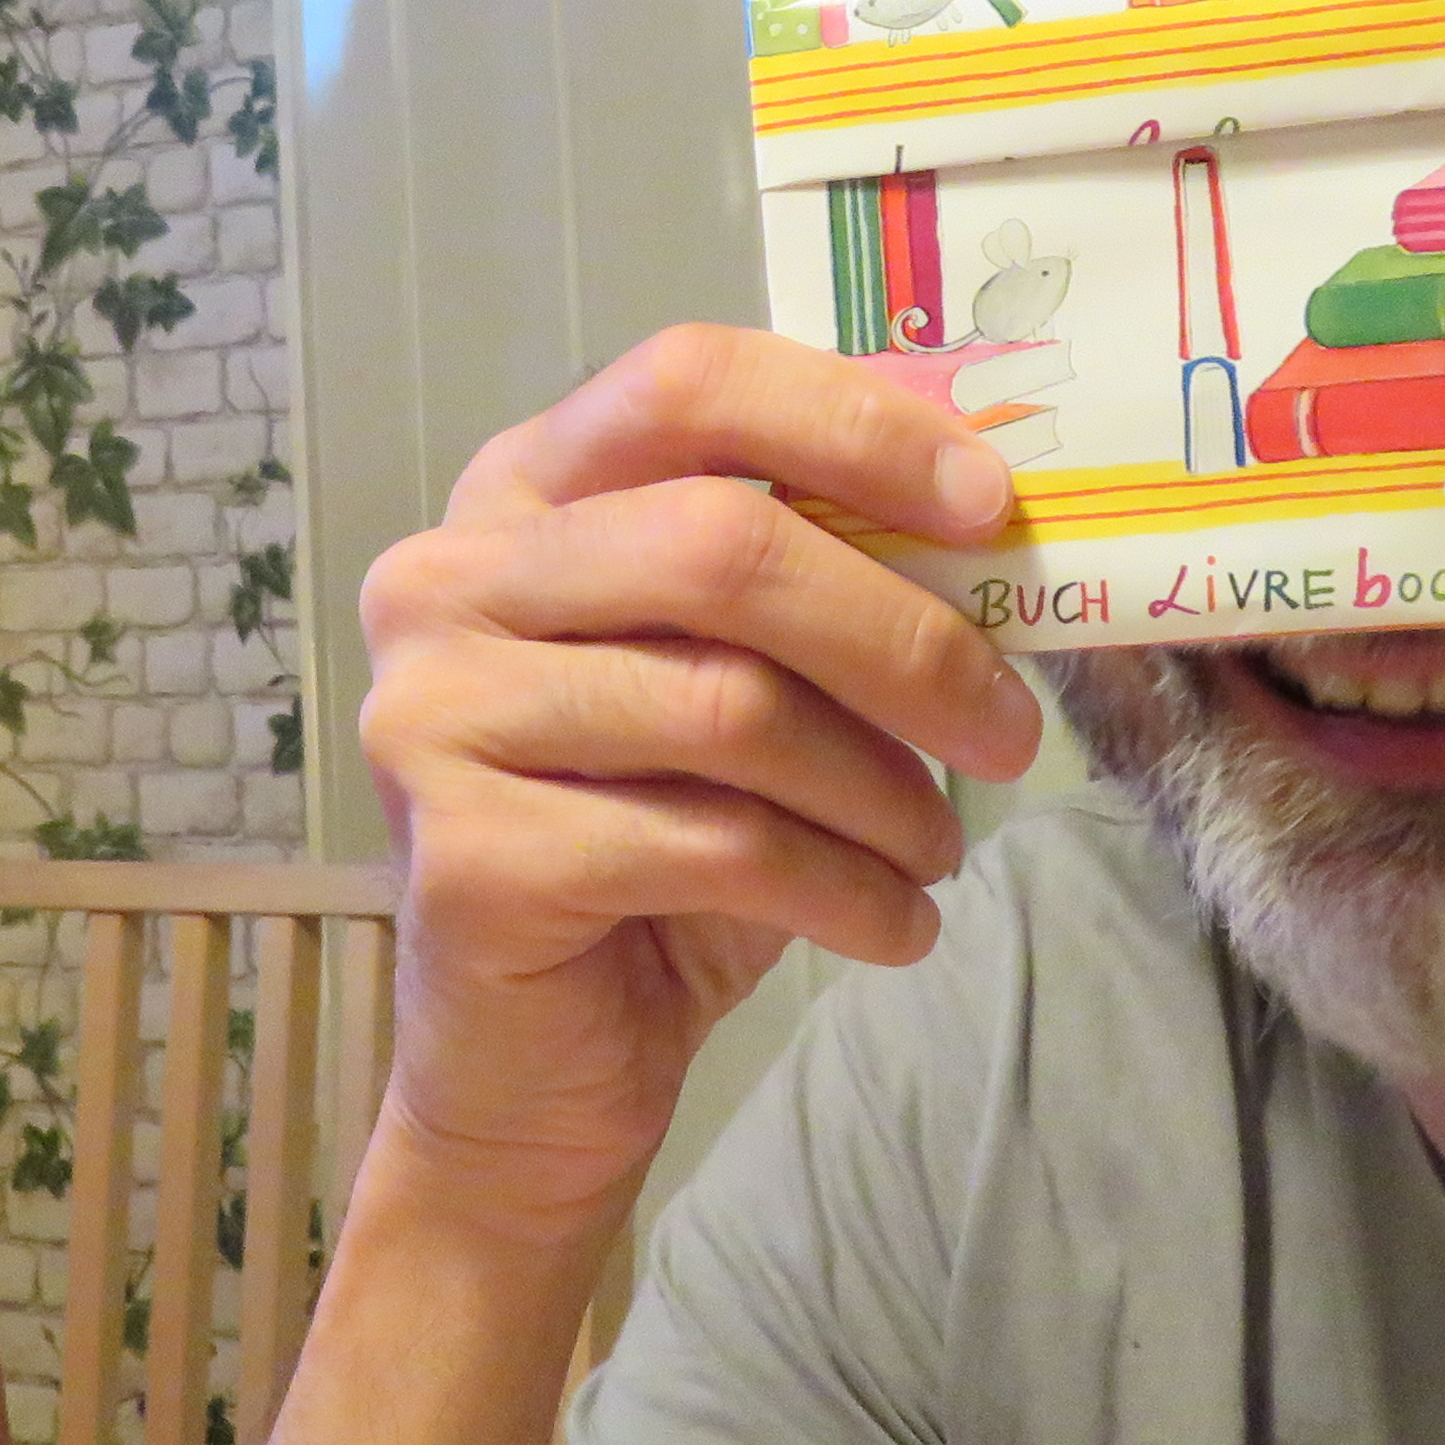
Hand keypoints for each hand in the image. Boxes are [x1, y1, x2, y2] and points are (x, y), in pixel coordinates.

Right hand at [352, 325, 1044, 1246]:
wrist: (537, 1061)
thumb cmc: (656, 845)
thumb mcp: (740, 682)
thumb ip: (816, 587)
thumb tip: (997, 533)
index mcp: (522, 490)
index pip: (689, 382)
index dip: (852, 428)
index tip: (988, 507)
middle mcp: (450, 577)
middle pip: (722, 545)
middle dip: (904, 639)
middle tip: (1010, 729)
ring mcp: (435, 712)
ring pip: (729, 704)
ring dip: (883, 789)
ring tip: (936, 851)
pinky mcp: (465, 855)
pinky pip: (712, 844)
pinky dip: (844, 890)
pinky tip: (893, 927)